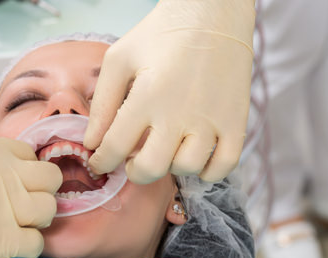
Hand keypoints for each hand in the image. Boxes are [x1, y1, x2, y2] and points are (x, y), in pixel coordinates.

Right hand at [0, 138, 61, 257]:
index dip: (27, 169)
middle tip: (27, 201)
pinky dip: (29, 245)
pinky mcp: (0, 241)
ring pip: (49, 210)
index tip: (19, 181)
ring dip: (38, 217)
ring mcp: (7, 208)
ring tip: (20, 223)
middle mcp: (6, 175)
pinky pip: (36, 243)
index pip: (31, 155)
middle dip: (42, 190)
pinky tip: (12, 243)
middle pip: (51, 179)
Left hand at [84, 0, 254, 182]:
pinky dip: (208, 172)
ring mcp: (211, 119)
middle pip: (151, 168)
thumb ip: (102, 104)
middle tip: (132, 160)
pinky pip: (224, 166)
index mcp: (146, 96)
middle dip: (134, 172)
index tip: (99, 162)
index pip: (115, 147)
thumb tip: (91, 142)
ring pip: (187, 168)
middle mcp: (179, 112)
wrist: (212, 13)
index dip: (101, 162)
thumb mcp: (120, 59)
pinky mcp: (236, 120)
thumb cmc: (160, 35)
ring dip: (170, 166)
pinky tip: (195, 157)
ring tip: (165, 149)